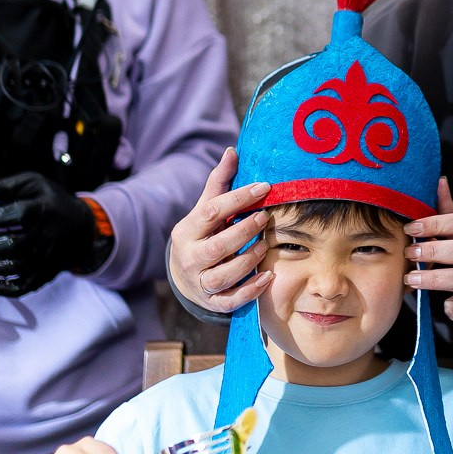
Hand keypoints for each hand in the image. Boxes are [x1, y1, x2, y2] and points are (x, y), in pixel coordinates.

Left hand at [0, 172, 108, 297]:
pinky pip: (22, 287)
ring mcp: (47, 258)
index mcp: (45, 210)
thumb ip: (5, 186)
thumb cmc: (52, 201)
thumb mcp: (34, 183)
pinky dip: (0, 289)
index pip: (19, 214)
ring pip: (14, 268)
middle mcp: (48, 236)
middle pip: (13, 245)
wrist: (83, 227)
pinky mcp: (45, 274)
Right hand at [167, 148, 274, 313]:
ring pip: (223, 276)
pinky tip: (267, 276)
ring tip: (265, 245)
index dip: (238, 199)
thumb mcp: (205, 209)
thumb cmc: (202, 234)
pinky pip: (231, 300)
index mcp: (187, 231)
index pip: (211, 212)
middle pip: (217, 247)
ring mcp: (199, 282)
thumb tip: (233, 151)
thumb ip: (220, 182)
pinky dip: (250, 291)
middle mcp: (190, 258)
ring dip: (248, 260)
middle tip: (265, 217)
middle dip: (244, 231)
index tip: (264, 187)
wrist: (185, 275)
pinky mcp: (211, 302)